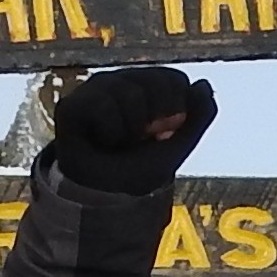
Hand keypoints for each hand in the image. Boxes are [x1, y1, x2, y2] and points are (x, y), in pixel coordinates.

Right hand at [48, 65, 216, 195]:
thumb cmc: (141, 167)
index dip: (178, 111)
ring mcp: (96, 89)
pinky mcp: (72, 104)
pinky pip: (103, 104)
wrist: (109, 196)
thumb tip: (203, 84)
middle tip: (140, 138)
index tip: (163, 135)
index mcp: (149, 85)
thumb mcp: (179, 144)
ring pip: (130, 92)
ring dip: (132, 129)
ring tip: (118, 141)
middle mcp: (122, 81)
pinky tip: (102, 140)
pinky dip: (110, 131)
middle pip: (156, 81)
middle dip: (157, 119)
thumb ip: (200, 115)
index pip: (175, 80)